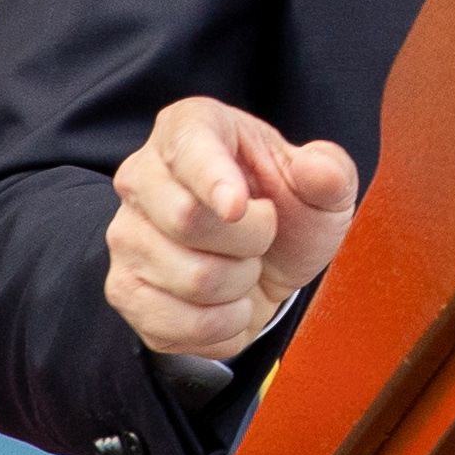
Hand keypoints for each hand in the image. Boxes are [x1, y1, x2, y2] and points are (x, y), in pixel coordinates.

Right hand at [105, 95, 358, 358]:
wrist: (266, 265)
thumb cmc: (286, 211)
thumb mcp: (324, 186)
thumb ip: (330, 173)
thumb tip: (316, 172)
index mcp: (189, 128)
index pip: (189, 147)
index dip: (214, 179)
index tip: (238, 207)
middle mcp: (141, 176)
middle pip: (187, 219)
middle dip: (250, 242)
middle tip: (262, 237)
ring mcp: (125, 236)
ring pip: (192, 279)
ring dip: (240, 286)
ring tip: (242, 268)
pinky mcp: (124, 290)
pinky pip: (176, 324)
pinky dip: (221, 326)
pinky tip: (225, 304)